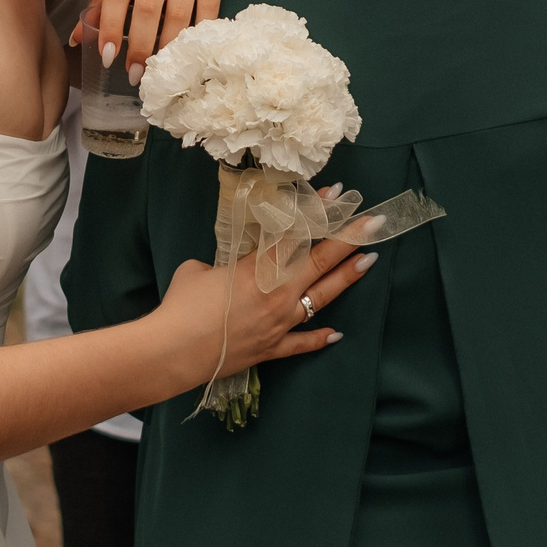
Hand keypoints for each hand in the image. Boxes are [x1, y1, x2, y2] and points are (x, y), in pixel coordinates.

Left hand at [82, 0, 247, 80]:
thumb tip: (76, 39)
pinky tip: (192, 51)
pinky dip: (200, 33)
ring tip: (160, 70)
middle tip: (134, 74)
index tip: (107, 56)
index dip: (108, 27)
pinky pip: (207, 9)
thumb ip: (102, 1)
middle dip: (138, 47)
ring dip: (167, 47)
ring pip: (177, 15)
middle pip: (146, 11)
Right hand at [152, 204, 377, 386]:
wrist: (172, 352)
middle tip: (374, 223)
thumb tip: (224, 271)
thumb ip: (220, 264)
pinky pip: (302, 343)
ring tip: (368, 261)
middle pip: (320, 263)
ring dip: (346, 279)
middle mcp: (277, 295)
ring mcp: (278, 324)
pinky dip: (319, 338)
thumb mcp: (197, 270)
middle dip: (349, 240)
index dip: (318, 213)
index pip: (296, 234)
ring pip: (321, 298)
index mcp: (258, 269)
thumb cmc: (181, 306)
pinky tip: (337, 332)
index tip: (336, 194)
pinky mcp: (271, 349)